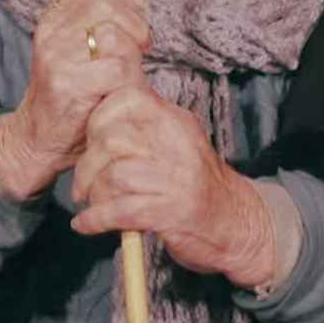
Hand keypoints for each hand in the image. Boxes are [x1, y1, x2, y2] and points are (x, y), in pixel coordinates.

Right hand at [0, 0, 149, 201]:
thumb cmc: (71, 93)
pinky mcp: (68, 84)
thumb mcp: (77, 48)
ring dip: (133, 56)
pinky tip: (121, 91)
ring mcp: (56, 56)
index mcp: (54, 16)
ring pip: (114, 37)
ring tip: (128, 73)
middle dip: (135, 24)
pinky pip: (118, 69)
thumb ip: (97, 20)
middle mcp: (51, 31)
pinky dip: (130, 81)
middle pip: (106, 4)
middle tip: (142, 46)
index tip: (139, 13)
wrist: (38, 137)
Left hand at [71, 84, 276, 287]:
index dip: (98, 119)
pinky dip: (95, 219)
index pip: (126, 98)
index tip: (91, 142)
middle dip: (87, 166)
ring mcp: (175, 178)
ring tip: (94, 206)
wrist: (238, 224)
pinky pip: (119, 210)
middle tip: (84, 184)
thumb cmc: (197, 186)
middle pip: (111, 140)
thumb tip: (94, 128)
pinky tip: (87, 224)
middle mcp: (175, 143)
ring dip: (94, 195)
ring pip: (113, 176)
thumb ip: (143, 130)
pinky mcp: (170, 211)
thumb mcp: (176, 143)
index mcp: (174, 121)